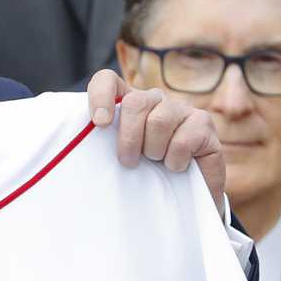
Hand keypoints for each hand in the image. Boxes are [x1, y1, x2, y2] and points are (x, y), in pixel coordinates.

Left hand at [88, 70, 225, 208]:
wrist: (187, 199)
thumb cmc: (148, 178)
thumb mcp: (120, 162)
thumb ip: (102, 148)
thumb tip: (77, 148)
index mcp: (129, 104)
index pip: (107, 81)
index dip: (100, 95)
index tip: (100, 123)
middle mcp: (155, 100)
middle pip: (135, 103)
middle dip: (129, 138)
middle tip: (128, 161)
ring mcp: (181, 109)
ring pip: (158, 121)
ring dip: (154, 151)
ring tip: (158, 163)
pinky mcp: (203, 123)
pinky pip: (182, 140)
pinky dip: (175, 161)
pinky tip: (178, 167)